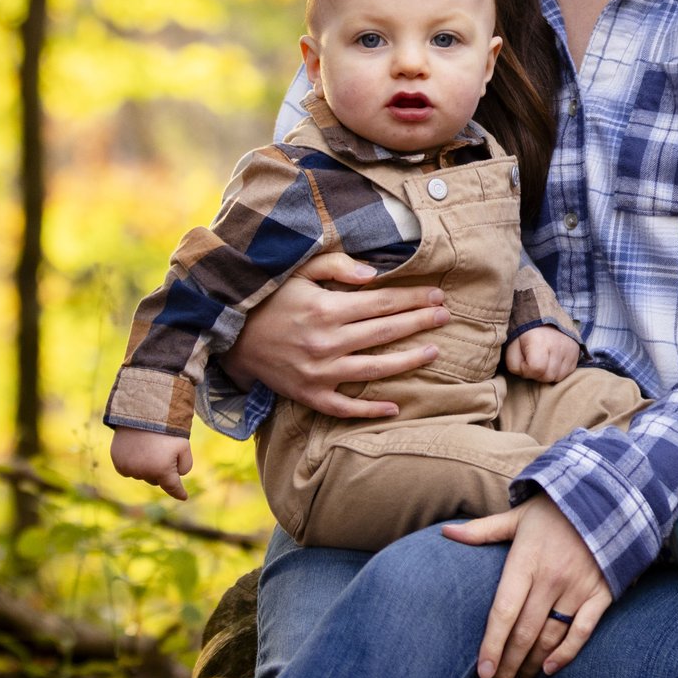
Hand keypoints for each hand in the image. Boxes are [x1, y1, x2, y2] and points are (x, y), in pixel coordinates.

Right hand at [110, 428, 191, 500]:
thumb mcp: (184, 446)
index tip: (184, 497)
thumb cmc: (166, 429)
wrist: (141, 411)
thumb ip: (185, 465)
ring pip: (142, 474)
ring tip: (148, 446)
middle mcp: (143, 473)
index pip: (172, 487)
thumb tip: (176, 475)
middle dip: (161, 470)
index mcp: (161, 470)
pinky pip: (128, 470)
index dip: (179, 492)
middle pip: (156, 480)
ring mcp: (129, 468)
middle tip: (162, 451)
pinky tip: (137, 449)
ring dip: (146, 466)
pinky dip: (134, 464)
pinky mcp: (118, 462)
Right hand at [223, 252, 450, 417]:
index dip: (413, 298)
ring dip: (408, 361)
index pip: (383, 303)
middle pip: (386, 332)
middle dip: (420, 322)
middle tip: (446, 316)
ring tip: (434, 352)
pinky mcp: (310, 395)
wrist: (230, 335)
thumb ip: (337, 267)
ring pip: (375, 370)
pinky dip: (371, 409)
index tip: (437, 295)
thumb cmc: (270, 299)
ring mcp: (319, 372)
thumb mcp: (299, 272)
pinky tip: (396, 406)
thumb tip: (374, 275)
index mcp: (326, 309)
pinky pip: (345, 407)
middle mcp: (326, 342)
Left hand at [443, 496, 611, 677]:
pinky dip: (568, 653)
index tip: (483, 673)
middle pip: (524, 633)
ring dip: (532, 666)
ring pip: (550, 637)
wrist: (606, 497)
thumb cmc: (555, 511)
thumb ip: (482, 530)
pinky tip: (550, 670)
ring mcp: (578, 586)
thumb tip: (445, 534)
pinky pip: (583, 630)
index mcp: (526, 561)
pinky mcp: (602, 592)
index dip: (492, 645)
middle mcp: (552, 577)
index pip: (503, 611)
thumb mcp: (518, 516)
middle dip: (508, 668)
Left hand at [503, 327, 581, 382]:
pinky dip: (558, 371)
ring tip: (543, 361)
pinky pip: (567, 373)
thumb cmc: (525, 334)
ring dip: (548, 373)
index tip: (524, 361)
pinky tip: (552, 361)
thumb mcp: (512, 347)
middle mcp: (558, 345)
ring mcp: (569, 349)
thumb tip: (527, 375)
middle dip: (537, 374)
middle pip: (547, 376)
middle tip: (533, 362)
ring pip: (558, 377)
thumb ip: (514, 365)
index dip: (527, 370)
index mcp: (540, 341)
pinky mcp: (576, 352)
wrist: (543, 317)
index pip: (536, 369)